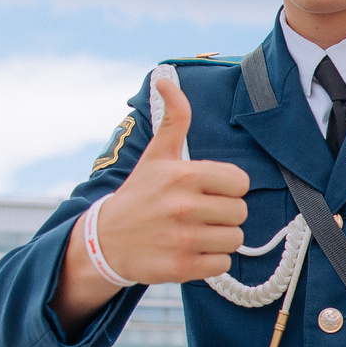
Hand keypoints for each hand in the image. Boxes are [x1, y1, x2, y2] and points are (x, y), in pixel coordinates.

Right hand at [60, 66, 251, 310]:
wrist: (105, 241)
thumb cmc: (140, 195)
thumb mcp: (156, 155)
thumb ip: (173, 119)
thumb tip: (166, 79)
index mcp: (182, 175)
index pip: (240, 182)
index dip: (229, 188)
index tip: (210, 191)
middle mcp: (183, 206)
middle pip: (240, 212)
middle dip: (225, 214)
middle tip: (201, 214)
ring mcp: (182, 238)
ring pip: (234, 239)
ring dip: (219, 238)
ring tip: (195, 233)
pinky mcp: (181, 267)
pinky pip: (222, 264)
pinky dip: (211, 261)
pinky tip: (191, 251)